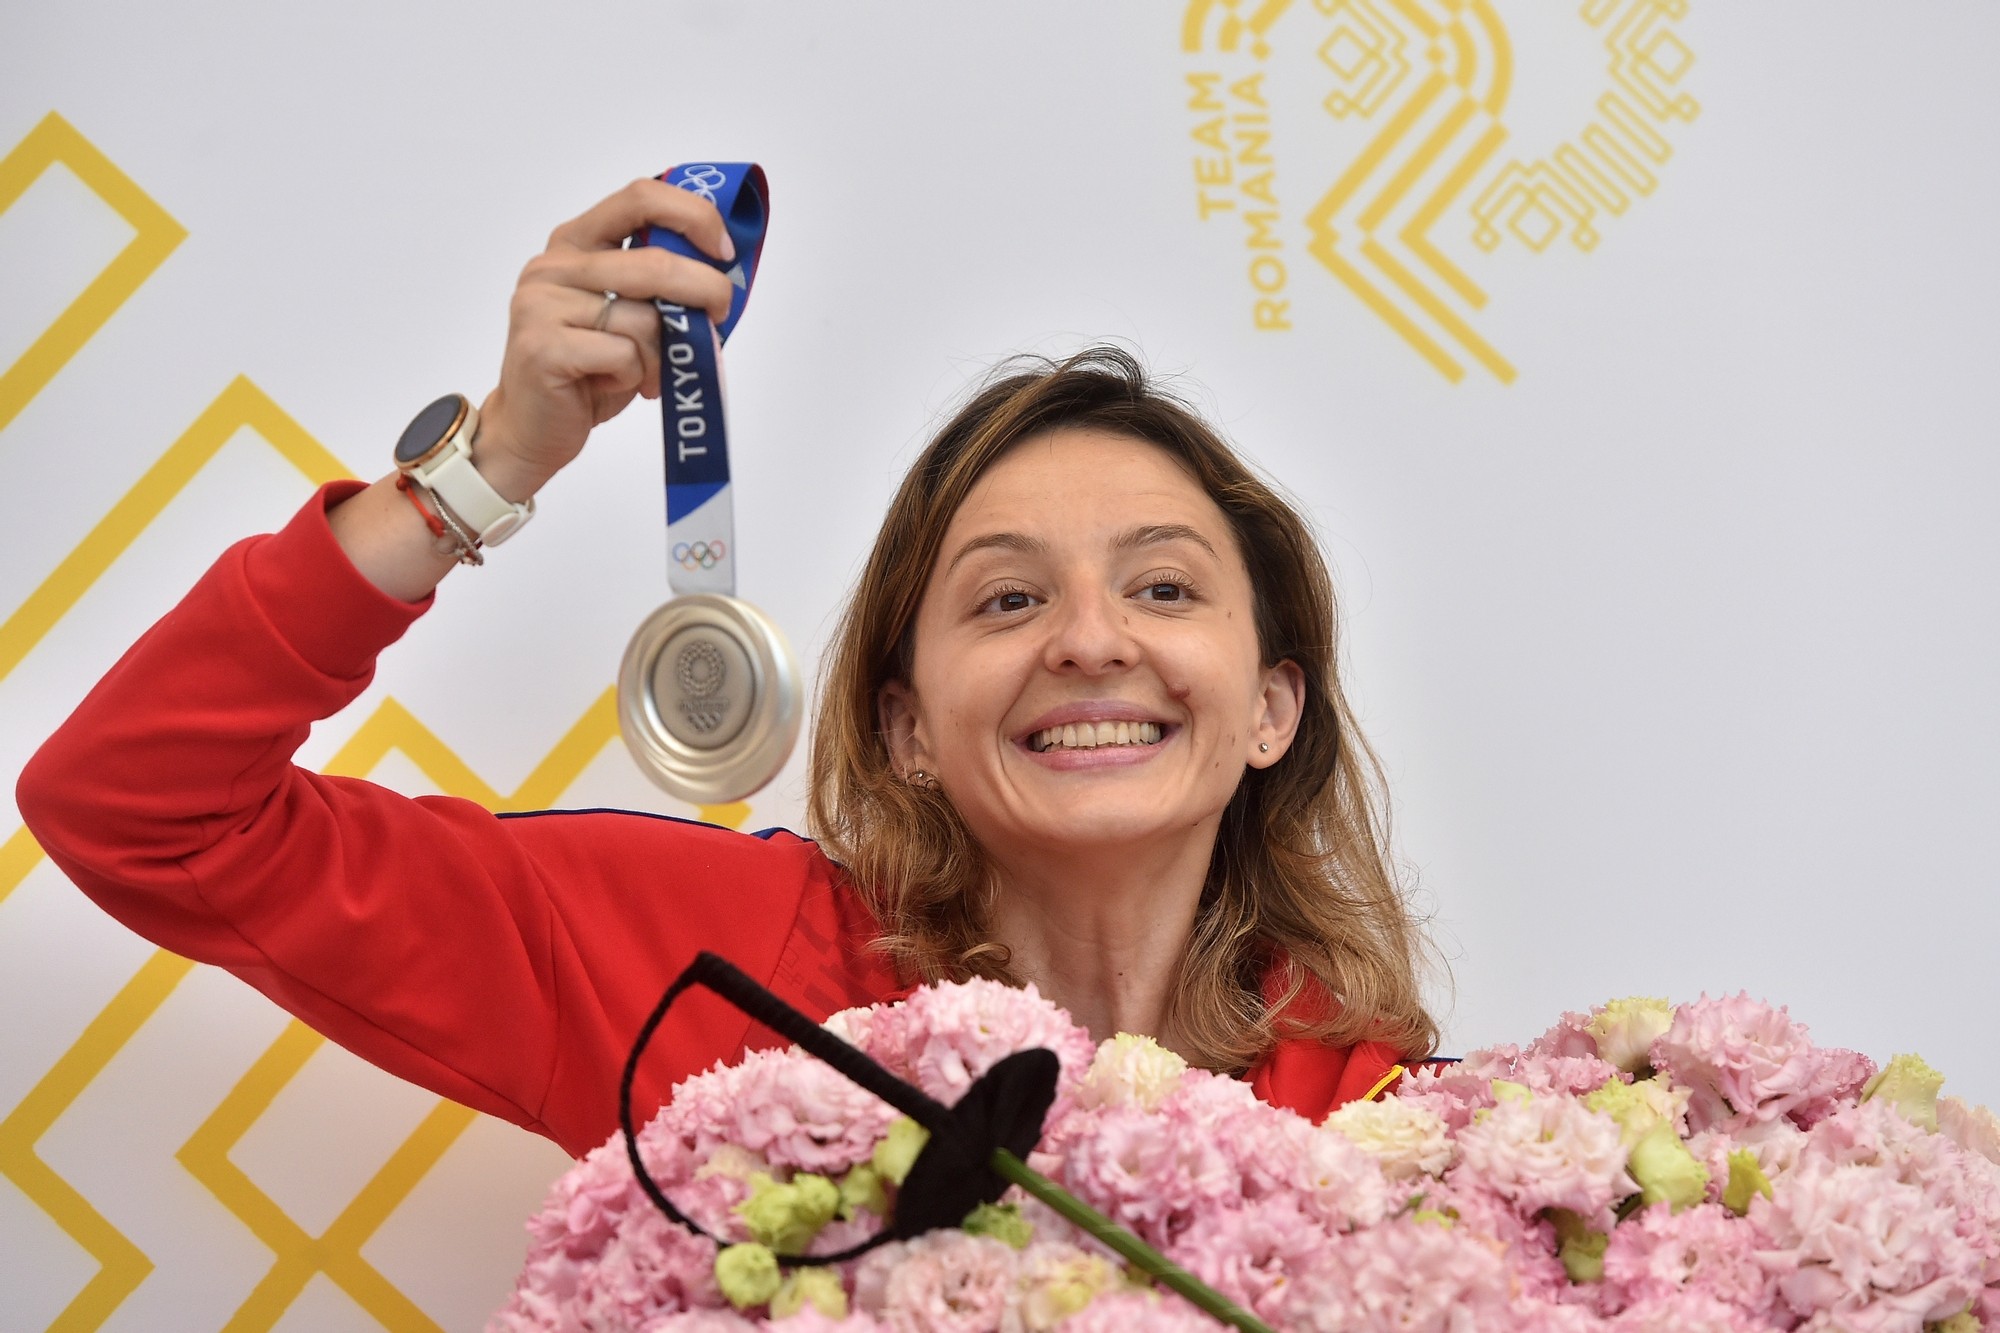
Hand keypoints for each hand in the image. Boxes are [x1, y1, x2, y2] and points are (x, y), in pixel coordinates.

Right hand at [472, 177, 737, 500]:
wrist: (531, 427)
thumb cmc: (589, 372)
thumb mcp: (629, 316)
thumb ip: (660, 288)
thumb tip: (723, 276)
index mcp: (576, 242)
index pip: (640, 198)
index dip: (693, 217)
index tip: (723, 251)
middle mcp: (554, 265)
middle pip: (655, 263)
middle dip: (705, 292)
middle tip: (719, 318)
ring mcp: (542, 304)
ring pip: (645, 319)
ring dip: (663, 355)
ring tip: (647, 374)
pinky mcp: (542, 346)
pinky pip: (624, 354)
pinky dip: (636, 377)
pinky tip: (614, 385)